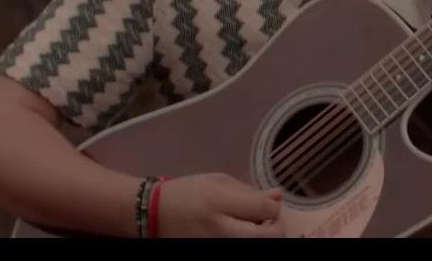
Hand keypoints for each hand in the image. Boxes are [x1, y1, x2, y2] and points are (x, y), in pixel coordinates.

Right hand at [155, 172, 284, 237]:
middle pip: (269, 236)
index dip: (274, 207)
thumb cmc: (188, 192)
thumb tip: (277, 197)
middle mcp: (221, 229)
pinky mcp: (212, 249)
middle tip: (269, 222)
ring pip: (256, 242)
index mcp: (221, 204)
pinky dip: (246, 237)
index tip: (268, 204)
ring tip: (250, 224)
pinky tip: (238, 230)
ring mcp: (217, 243)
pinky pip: (241, 245)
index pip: (266, 210)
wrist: (154, 214)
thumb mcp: (218, 182)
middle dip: (276, 228)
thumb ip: (250, 191)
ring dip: (260, 234)